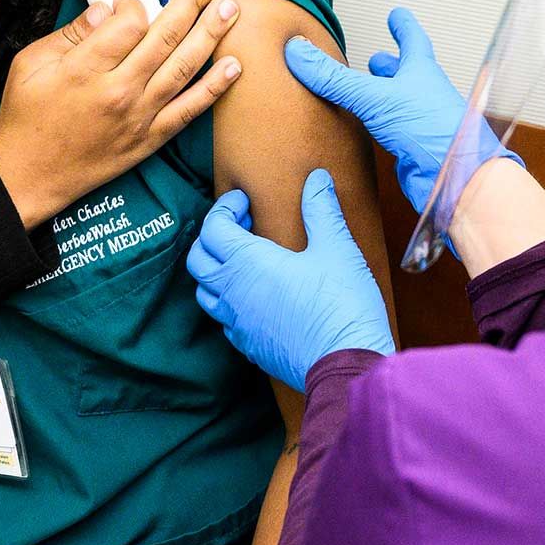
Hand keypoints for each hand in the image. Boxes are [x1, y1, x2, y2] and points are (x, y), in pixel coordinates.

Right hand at [0, 0, 240, 227]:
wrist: (28, 176)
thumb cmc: (25, 116)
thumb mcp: (30, 64)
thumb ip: (71, 33)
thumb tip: (107, 8)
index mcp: (86, 69)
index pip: (129, 23)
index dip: (136, 3)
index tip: (132, 0)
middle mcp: (119, 91)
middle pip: (165, 38)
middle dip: (192, 3)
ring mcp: (139, 117)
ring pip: (183, 68)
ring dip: (211, 35)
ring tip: (231, 8)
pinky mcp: (150, 139)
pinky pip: (189, 110)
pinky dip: (214, 88)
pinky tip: (234, 66)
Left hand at [187, 170, 394, 391]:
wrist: (346, 365)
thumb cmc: (341, 304)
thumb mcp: (336, 249)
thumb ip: (321, 210)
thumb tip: (317, 179)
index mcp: (246, 263)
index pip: (213, 227)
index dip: (225, 208)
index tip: (245, 201)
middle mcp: (232, 293)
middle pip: (198, 259)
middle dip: (213, 236)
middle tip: (243, 226)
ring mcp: (237, 323)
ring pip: (205, 292)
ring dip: (216, 270)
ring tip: (244, 261)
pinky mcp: (249, 347)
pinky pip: (224, 319)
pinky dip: (229, 301)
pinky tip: (256, 297)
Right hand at [284, 7, 517, 213]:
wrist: (457, 182)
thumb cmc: (434, 132)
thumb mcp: (376, 97)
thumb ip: (335, 78)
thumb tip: (298, 51)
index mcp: (421, 73)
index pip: (413, 40)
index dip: (403, 26)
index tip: (397, 14)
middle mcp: (424, 96)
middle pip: (406, 74)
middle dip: (391, 65)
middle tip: (377, 58)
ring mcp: (420, 125)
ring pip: (399, 105)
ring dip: (384, 98)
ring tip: (366, 94)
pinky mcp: (412, 152)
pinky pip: (393, 133)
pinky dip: (379, 128)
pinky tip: (368, 133)